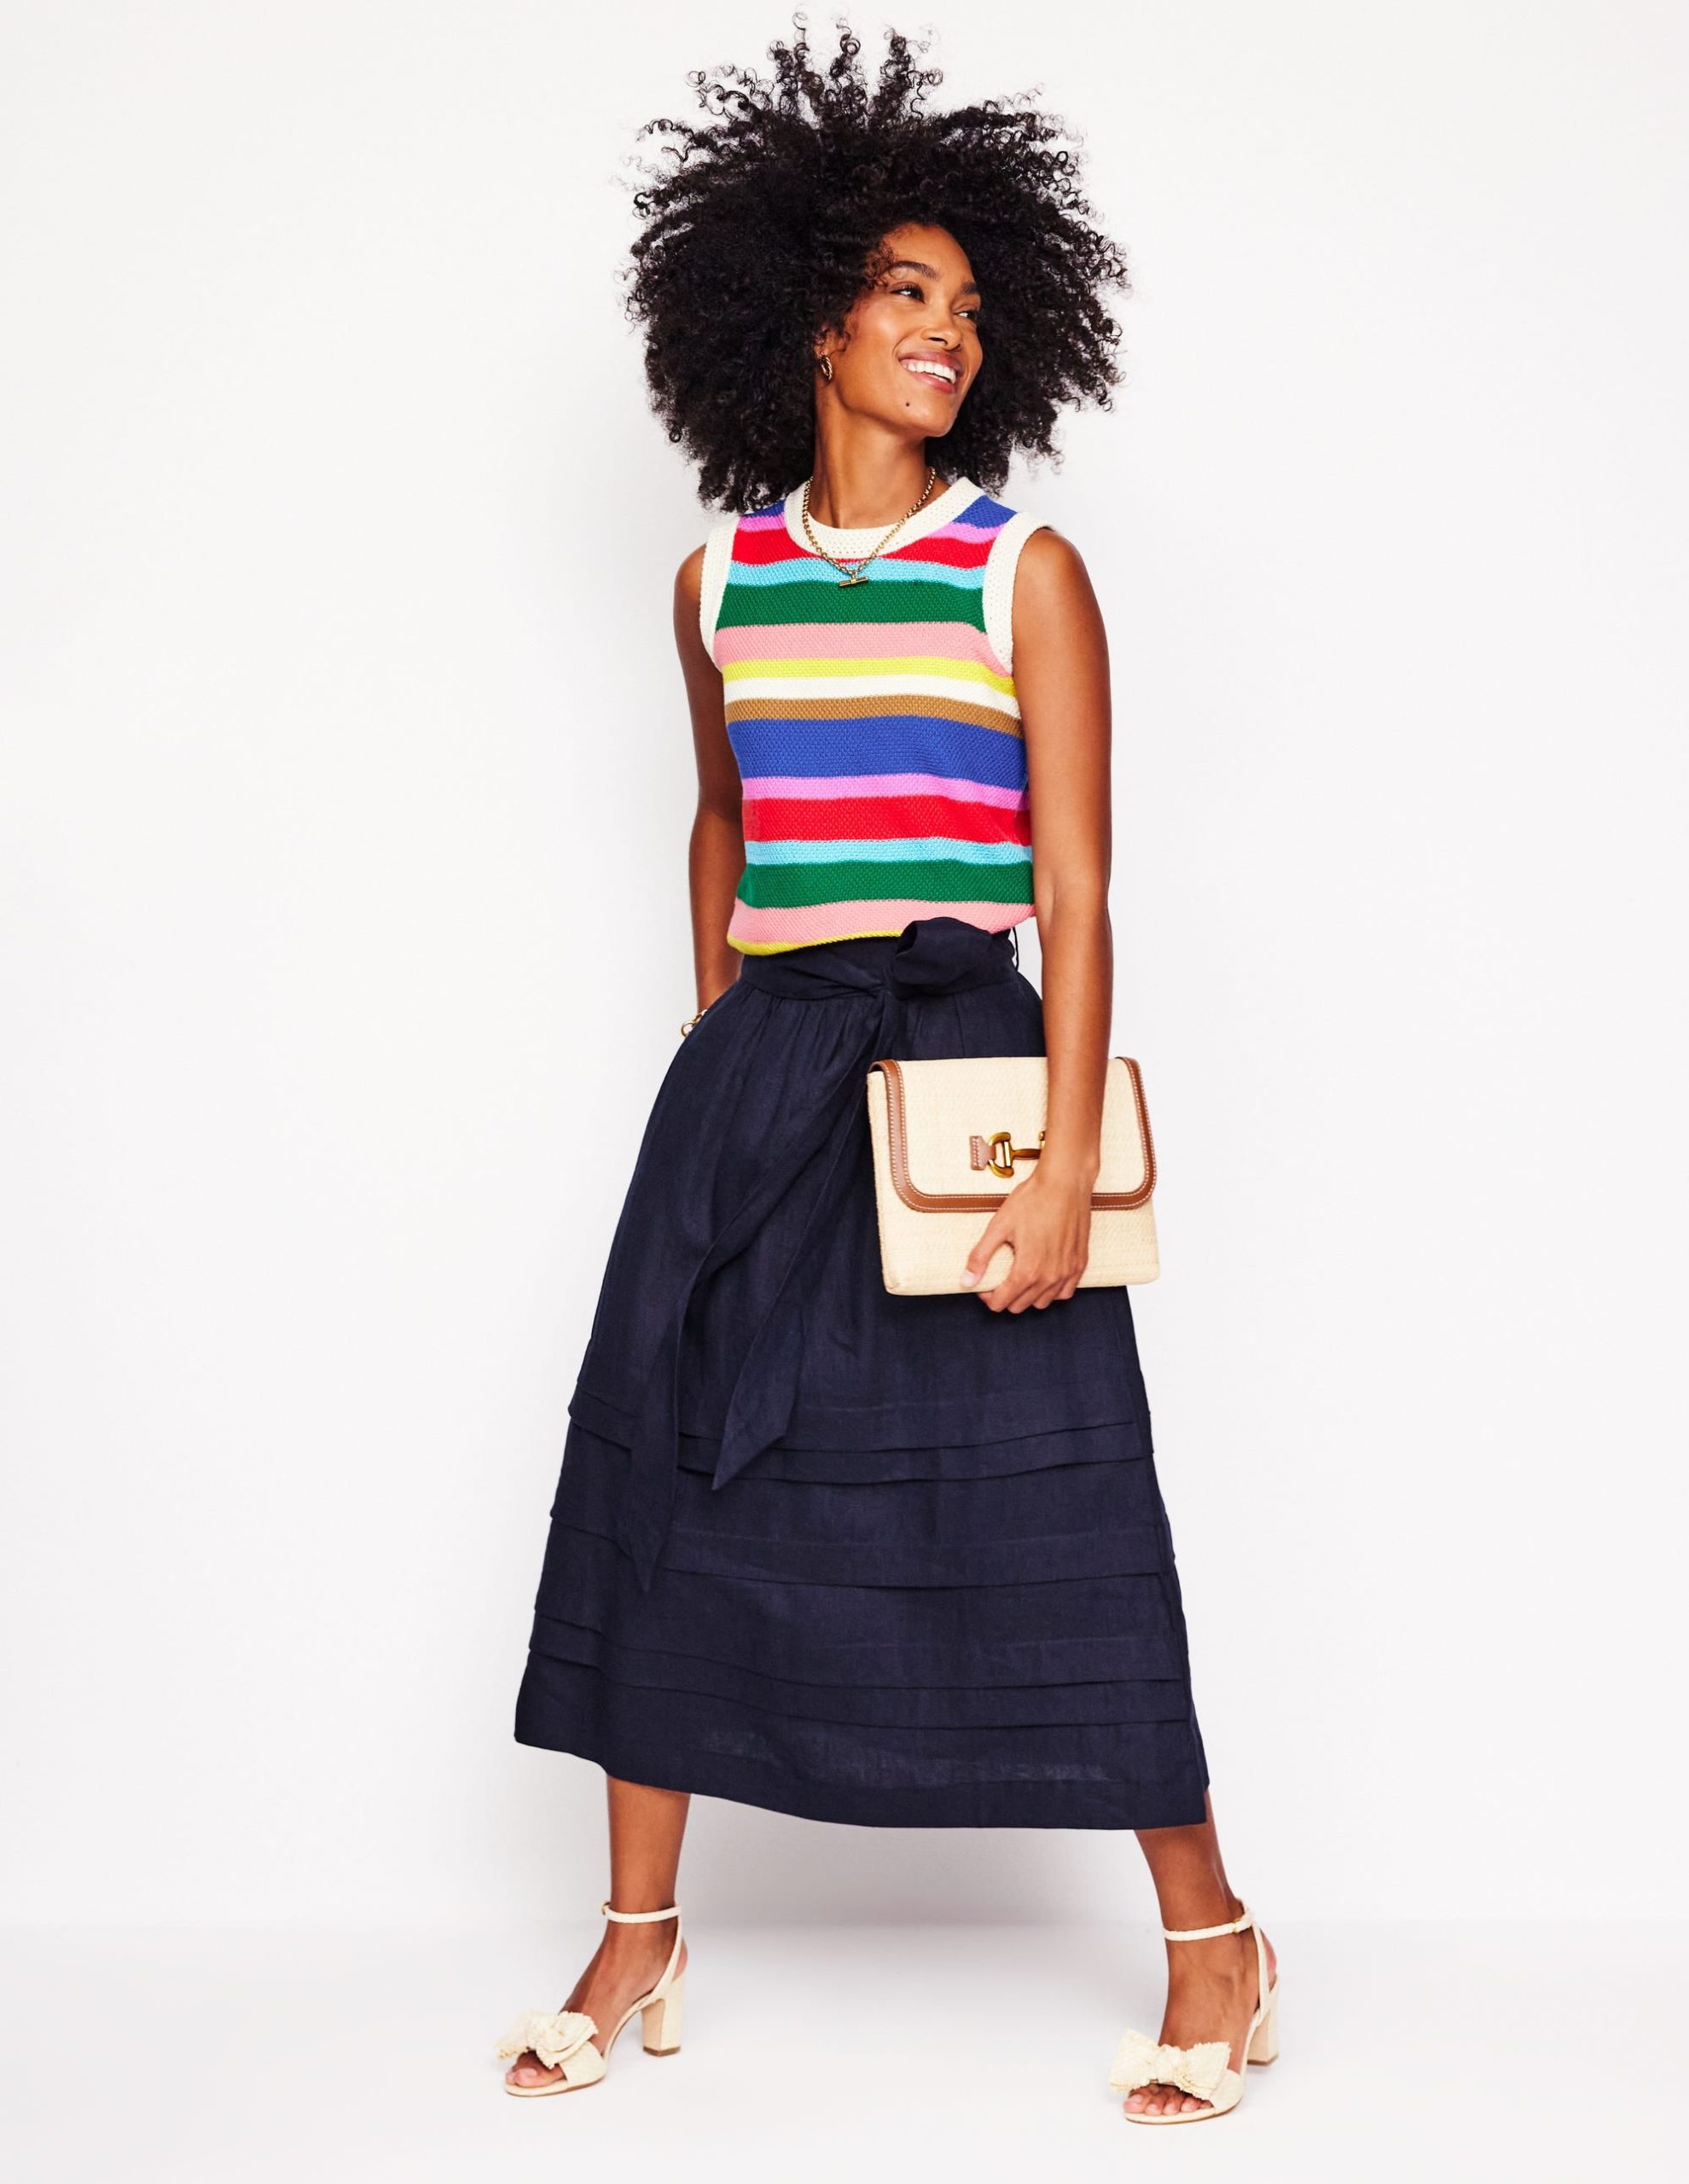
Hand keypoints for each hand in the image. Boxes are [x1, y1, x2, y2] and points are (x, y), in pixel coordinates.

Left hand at [959, 1161, 1094, 1311]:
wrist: (1065, 1182)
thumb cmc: (1032, 1200)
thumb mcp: (999, 1225)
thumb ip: (981, 1256)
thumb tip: (966, 1281)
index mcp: (1027, 1269)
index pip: (1002, 1302)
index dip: (987, 1296)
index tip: (984, 1283)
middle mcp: (1049, 1277)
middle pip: (1020, 1305)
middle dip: (1005, 1296)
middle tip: (999, 1278)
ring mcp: (1067, 1272)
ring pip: (1042, 1302)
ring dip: (1027, 1295)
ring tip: (1020, 1276)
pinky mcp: (1080, 1264)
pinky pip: (1065, 1293)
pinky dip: (1052, 1291)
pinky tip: (1043, 1276)